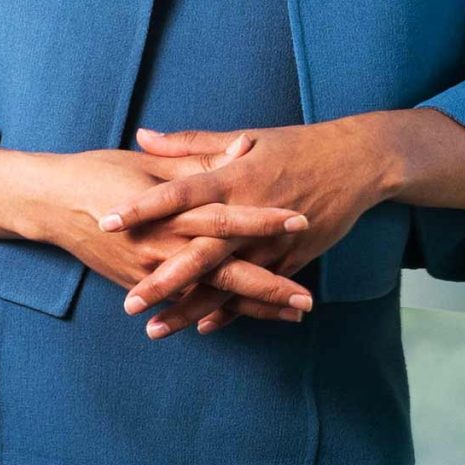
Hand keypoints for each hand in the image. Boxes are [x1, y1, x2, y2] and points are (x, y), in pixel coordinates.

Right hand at [24, 138, 316, 334]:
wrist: (51, 202)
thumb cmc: (104, 171)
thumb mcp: (154, 163)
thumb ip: (201, 160)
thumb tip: (244, 146)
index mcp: (170, 209)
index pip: (225, 216)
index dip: (263, 220)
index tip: (301, 222)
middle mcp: (162, 246)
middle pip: (224, 269)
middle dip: (267, 284)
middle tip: (307, 299)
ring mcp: (150, 272)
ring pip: (209, 294)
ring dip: (251, 306)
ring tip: (291, 314)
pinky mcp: (140, 285)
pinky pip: (183, 303)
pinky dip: (213, 313)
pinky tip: (243, 321)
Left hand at [99, 119, 398, 321]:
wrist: (357, 162)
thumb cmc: (295, 145)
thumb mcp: (244, 136)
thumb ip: (189, 144)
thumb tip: (143, 136)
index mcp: (234, 177)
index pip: (179, 193)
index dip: (143, 207)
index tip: (107, 220)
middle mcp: (249, 212)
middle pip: (200, 251)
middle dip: (163, 280)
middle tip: (128, 303)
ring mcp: (272, 240)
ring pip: (226, 282)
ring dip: (191, 308)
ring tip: (155, 329)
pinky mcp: (291, 258)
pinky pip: (256, 290)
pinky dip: (232, 311)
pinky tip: (205, 327)